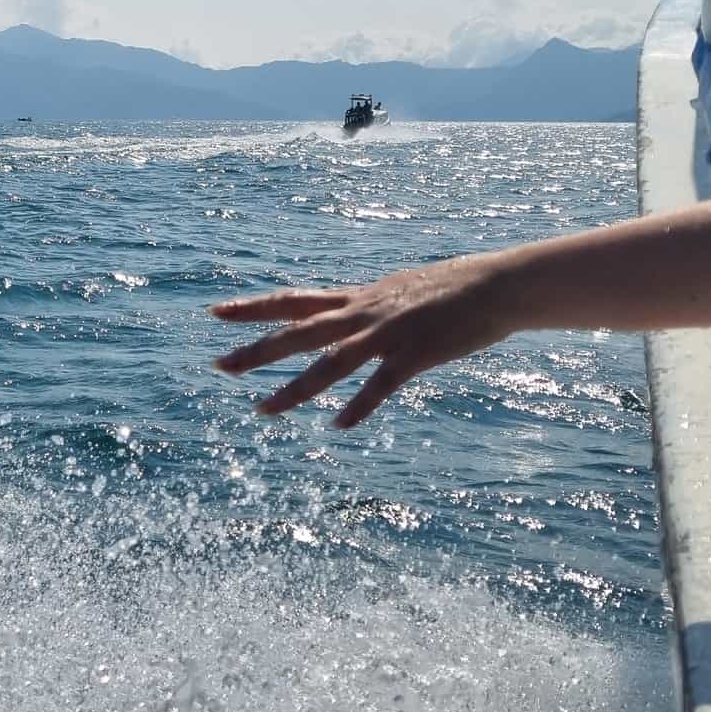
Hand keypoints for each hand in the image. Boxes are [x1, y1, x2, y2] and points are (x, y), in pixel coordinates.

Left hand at [209, 256, 515, 427]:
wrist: (495, 285)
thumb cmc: (449, 290)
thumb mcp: (396, 293)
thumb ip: (367, 307)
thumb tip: (345, 312)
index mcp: (356, 299)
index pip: (293, 301)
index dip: (253, 307)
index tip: (215, 314)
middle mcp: (362, 314)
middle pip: (298, 333)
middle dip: (257, 351)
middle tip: (218, 366)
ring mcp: (387, 334)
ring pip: (331, 363)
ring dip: (295, 388)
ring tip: (262, 410)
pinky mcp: (416, 354)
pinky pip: (382, 384)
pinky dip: (360, 405)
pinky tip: (338, 426)